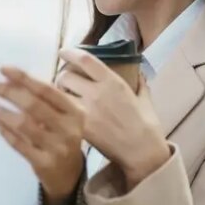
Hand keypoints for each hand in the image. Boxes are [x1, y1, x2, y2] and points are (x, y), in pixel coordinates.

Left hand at [0, 66, 84, 204]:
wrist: (69, 174)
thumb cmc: (62, 136)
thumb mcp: (62, 116)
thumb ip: (43, 99)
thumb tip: (10, 80)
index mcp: (75, 112)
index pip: (46, 90)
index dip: (24, 78)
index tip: (3, 69)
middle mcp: (69, 128)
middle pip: (33, 105)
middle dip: (9, 92)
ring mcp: (57, 147)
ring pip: (24, 125)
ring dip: (4, 113)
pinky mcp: (44, 163)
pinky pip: (19, 144)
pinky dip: (6, 132)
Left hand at [57, 50, 170, 188]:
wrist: (141, 152)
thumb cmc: (147, 126)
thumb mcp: (145, 100)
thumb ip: (139, 85)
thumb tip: (138, 74)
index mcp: (112, 82)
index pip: (85, 60)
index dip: (70, 52)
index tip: (63, 52)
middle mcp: (97, 92)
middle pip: (66, 75)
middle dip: (62, 76)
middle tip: (64, 81)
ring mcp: (86, 110)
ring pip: (59, 94)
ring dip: (57, 93)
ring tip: (61, 97)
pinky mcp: (80, 127)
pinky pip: (61, 113)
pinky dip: (59, 111)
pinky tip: (61, 114)